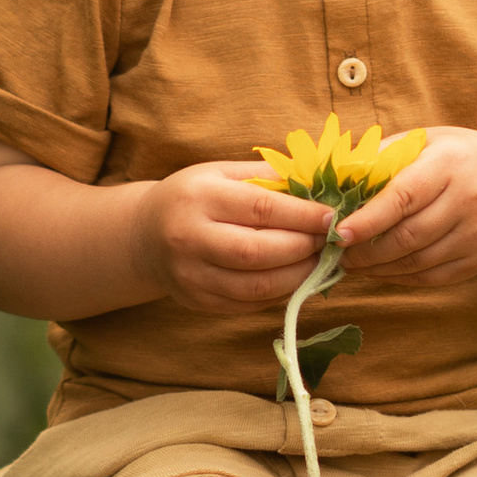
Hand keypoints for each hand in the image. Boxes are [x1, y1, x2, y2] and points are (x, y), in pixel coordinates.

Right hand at [138, 161, 332, 314]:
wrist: (144, 235)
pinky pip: (247, 304)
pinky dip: (279, 294)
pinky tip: (295, 279)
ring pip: (255, 285)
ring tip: (318, 262)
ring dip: (297, 277)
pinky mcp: (196, 301)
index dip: (302, 216)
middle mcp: (189, 238)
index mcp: (199, 197)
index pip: (260, 209)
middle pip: (257, 252)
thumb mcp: (221, 173)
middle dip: (302, 248)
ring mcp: (190, 275)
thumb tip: (320, 184)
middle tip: (328, 242)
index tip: (331, 217)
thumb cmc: (193, 196)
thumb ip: (267, 176)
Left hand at [336, 126, 476, 285]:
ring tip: (351, 263)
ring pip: (418, 262)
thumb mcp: (423, 142)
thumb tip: (335, 177)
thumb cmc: (454, 157)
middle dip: (366, 251)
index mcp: (450, 165)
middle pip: (409, 237)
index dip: (368, 220)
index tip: (338, 232)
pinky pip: (432, 277)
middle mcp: (470, 201)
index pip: (404, 197)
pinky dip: (400, 278)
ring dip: (378, 268)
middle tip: (335, 253)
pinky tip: (379, 270)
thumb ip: (381, 157)